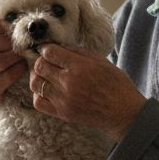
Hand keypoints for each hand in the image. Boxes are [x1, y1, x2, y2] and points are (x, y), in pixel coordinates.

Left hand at [30, 43, 146, 140]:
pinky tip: (46, 90)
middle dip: (39, 60)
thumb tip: (58, 46)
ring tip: (44, 74)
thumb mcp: (101, 61)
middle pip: (39, 66)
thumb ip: (78, 52)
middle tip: (45, 61)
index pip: (49, 52)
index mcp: (79, 67)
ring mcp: (63, 99)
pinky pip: (38, 102)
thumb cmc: (115, 84)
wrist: (122, 112)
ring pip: (35, 83)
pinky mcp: (62, 113)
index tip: (47, 49)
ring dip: (37, 76)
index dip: (45, 48)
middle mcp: (68, 82)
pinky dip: (38, 94)